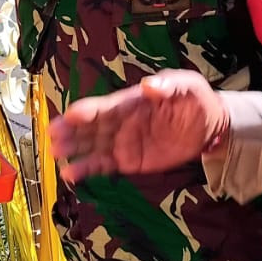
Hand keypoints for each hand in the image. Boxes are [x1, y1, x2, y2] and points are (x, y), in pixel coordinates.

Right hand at [49, 70, 227, 183]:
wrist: (208, 126)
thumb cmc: (193, 100)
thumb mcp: (185, 86)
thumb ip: (168, 86)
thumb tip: (149, 85)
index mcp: (129, 102)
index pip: (104, 106)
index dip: (87, 110)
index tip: (71, 115)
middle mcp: (120, 122)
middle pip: (90, 127)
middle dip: (71, 131)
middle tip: (53, 136)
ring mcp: (123, 143)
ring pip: (92, 146)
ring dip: (73, 150)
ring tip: (56, 154)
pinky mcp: (129, 161)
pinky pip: (104, 166)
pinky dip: (87, 169)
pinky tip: (71, 174)